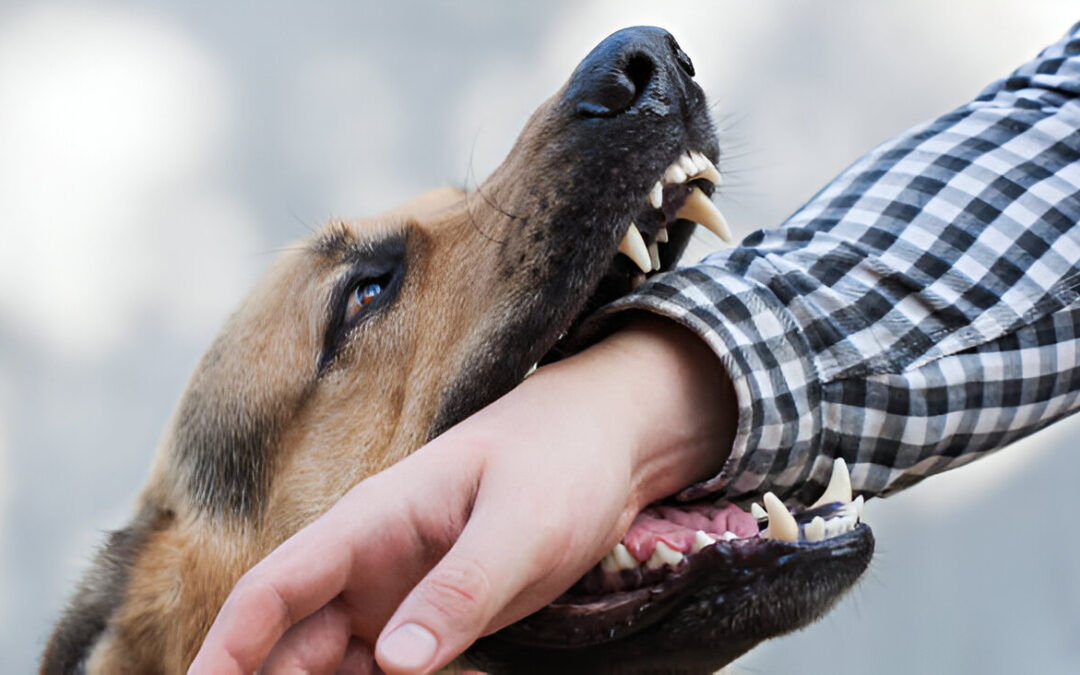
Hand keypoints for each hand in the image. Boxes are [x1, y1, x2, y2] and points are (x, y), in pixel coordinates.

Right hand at [189, 315, 735, 673]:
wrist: (610, 442)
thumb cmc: (562, 462)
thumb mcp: (520, 526)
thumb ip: (459, 590)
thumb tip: (392, 663)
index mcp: (371, 522)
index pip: (272, 589)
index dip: (227, 649)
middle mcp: (370, 561)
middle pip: (291, 641)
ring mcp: (400, 590)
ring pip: (334, 663)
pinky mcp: (435, 613)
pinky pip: (387, 669)